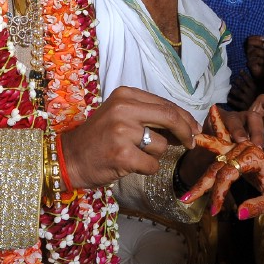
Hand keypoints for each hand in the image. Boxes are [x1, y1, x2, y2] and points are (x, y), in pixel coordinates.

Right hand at [61, 86, 199, 188]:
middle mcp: (123, 108)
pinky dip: (146, 168)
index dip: (184, 118)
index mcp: (125, 95)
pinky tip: (129, 165)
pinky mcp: (122, 155)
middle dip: (186, 132)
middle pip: (170, 118)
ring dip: (154, 155)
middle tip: (191, 143)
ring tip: (133, 154)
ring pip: (161, 145)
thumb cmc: (99, 138)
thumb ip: (149, 116)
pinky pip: (152, 164)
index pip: (166, 104)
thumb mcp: (121, 115)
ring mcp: (122, 131)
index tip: (194, 129)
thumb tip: (186, 126)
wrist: (69, 158)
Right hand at [184, 107, 263, 217]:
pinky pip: (223, 142)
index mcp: (253, 157)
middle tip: (186, 199)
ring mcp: (241, 149)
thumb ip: (257, 206)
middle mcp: (245, 149)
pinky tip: (212, 112)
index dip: (218, 193)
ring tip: (185, 153)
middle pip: (218, 167)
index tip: (214, 211)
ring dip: (200, 162)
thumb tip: (239, 214)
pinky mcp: (239, 152)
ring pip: (216, 158)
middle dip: (202, 184)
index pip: (227, 174)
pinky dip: (215, 131)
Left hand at [226, 72, 257, 112]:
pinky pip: (235, 103)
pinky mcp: (243, 107)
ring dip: (232, 89)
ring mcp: (246, 99)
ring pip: (237, 93)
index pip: (248, 79)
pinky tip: (228, 98)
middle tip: (234, 79)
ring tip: (230, 88)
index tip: (240, 71)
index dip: (244, 74)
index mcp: (256, 88)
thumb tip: (258, 78)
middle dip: (237, 81)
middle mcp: (250, 92)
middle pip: (241, 85)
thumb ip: (261, 86)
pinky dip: (231, 100)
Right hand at [245, 35, 263, 77]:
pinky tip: (263, 63)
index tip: (263, 38)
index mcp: (254, 48)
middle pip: (249, 44)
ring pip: (253, 51)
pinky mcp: (250, 65)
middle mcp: (251, 53)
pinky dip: (259, 61)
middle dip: (258, 43)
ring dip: (261, 53)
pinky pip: (253, 60)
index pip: (250, 39)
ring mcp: (250, 59)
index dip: (255, 37)